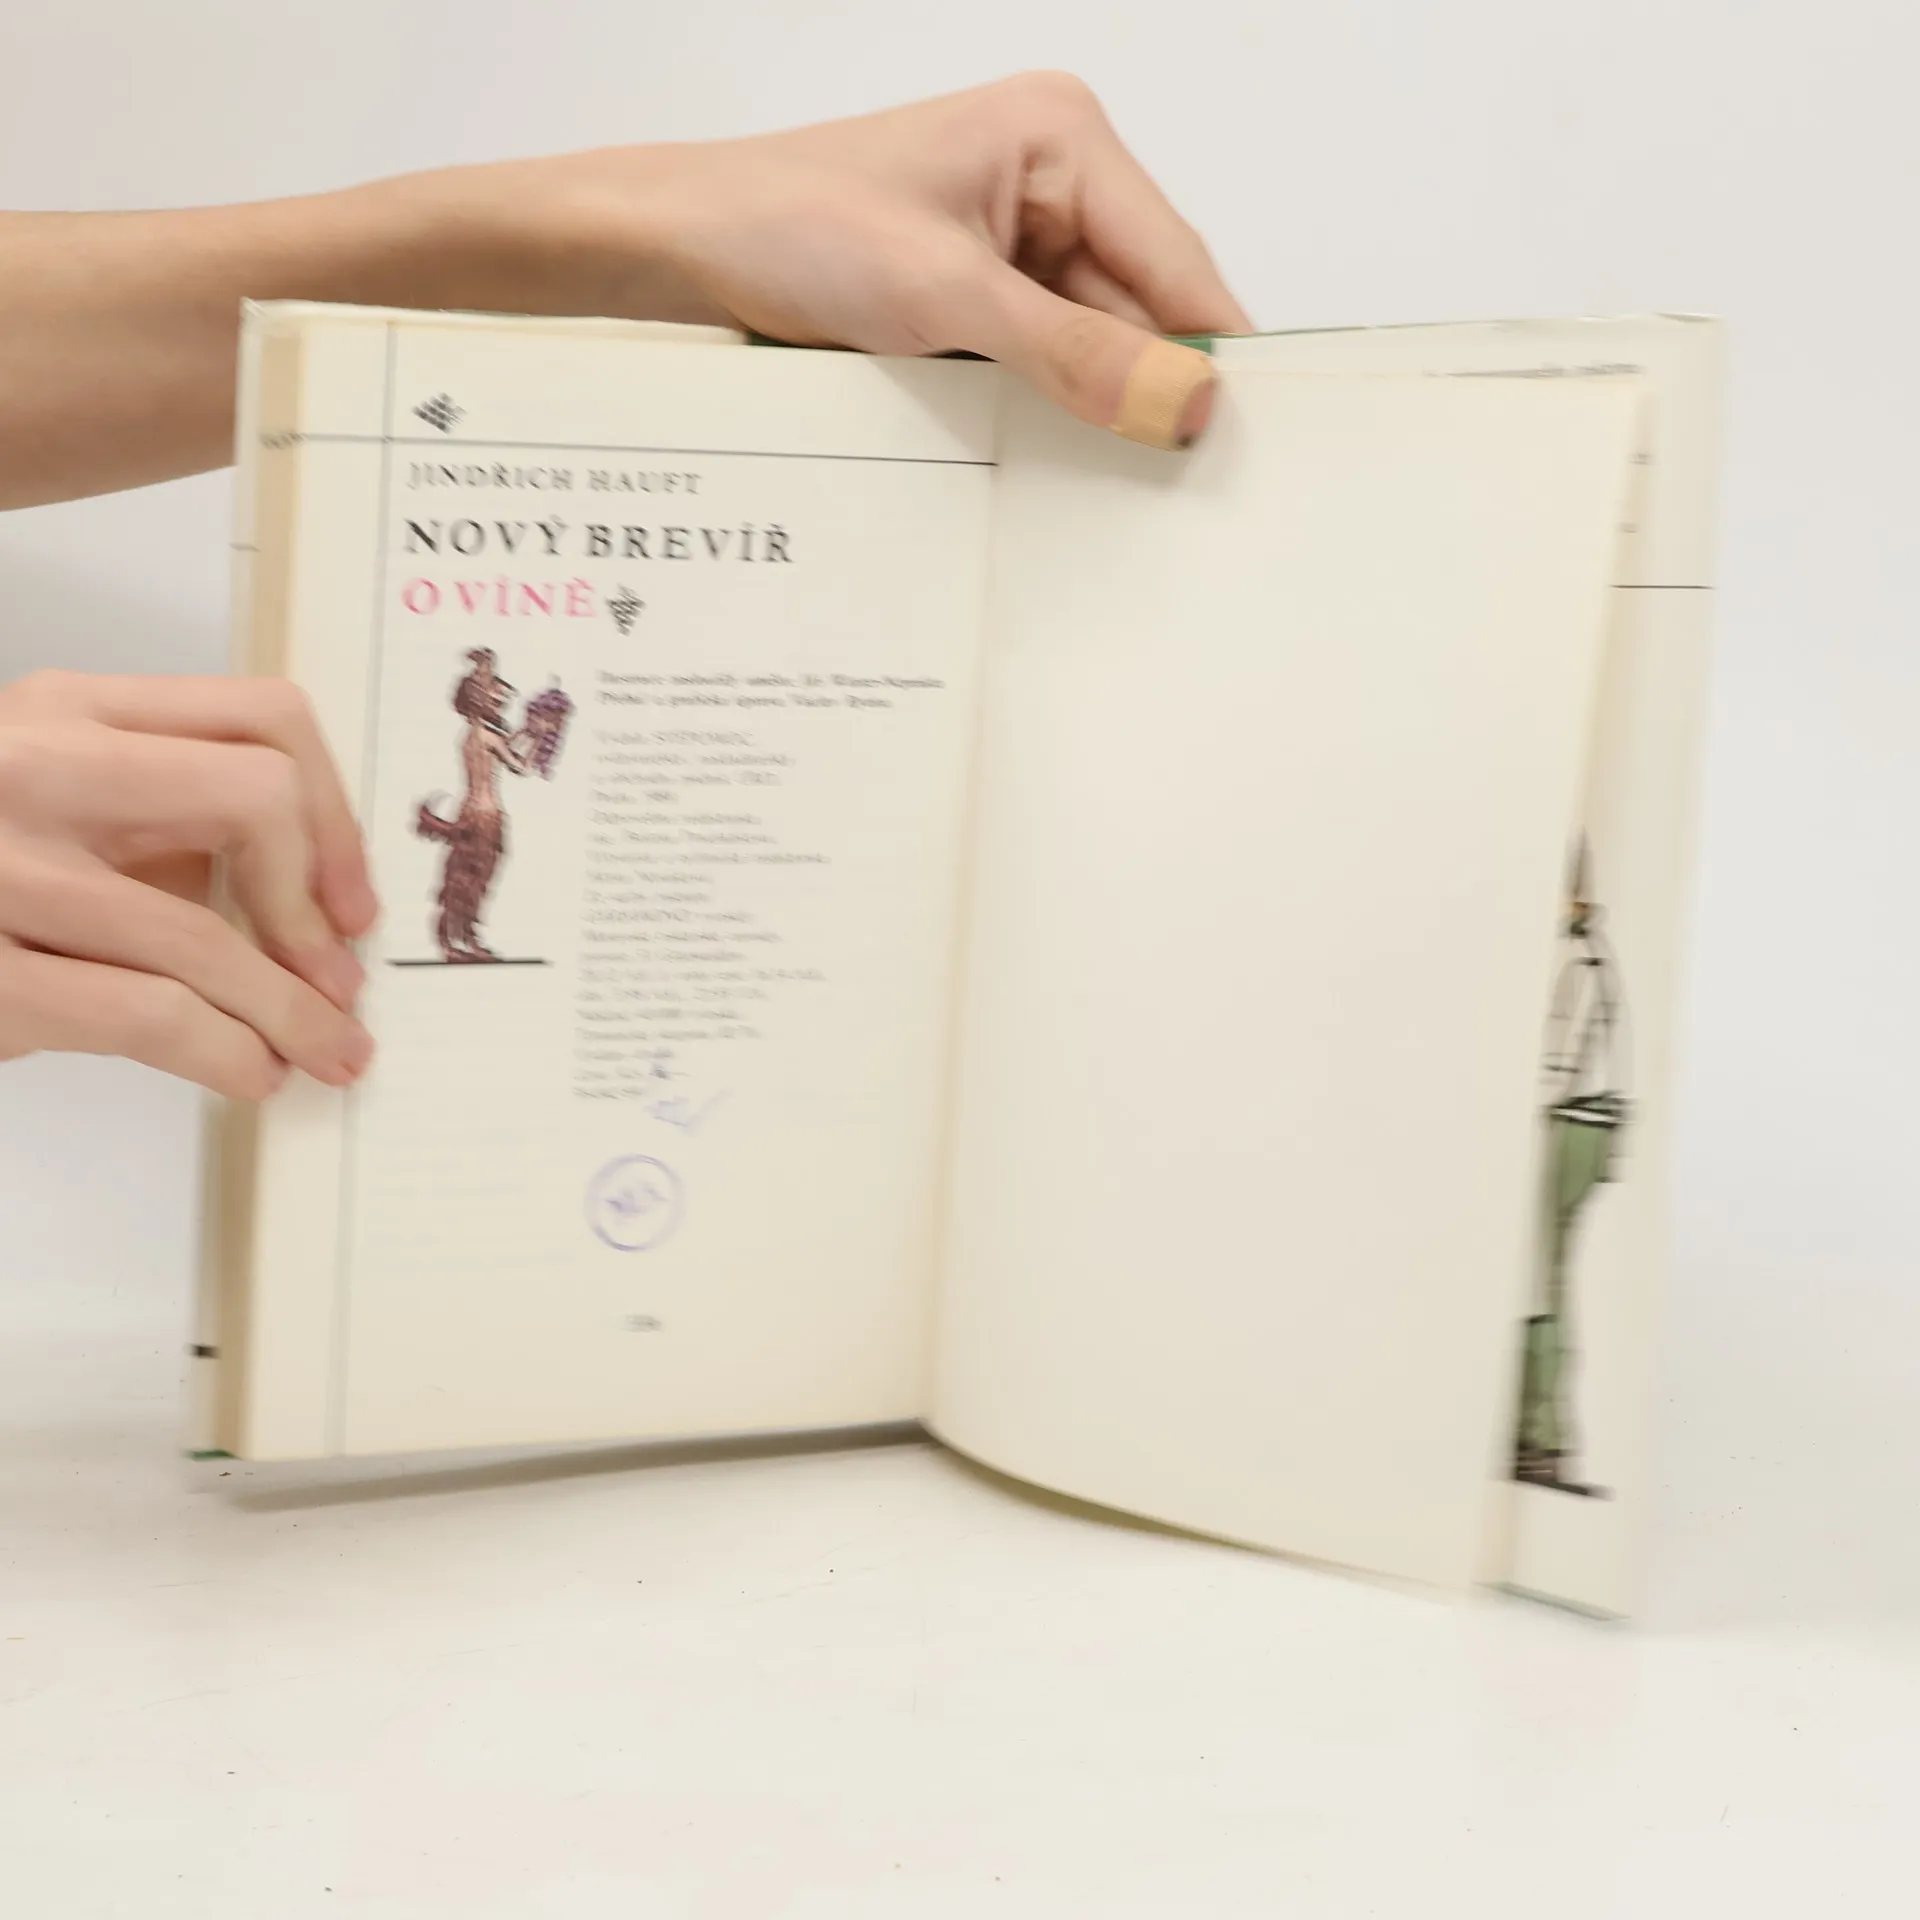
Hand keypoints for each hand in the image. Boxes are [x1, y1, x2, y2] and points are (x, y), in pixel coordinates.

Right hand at [0, 672, 377, 1098]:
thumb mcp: (60, 804)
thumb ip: (164, 819)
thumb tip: (312, 903)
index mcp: (72, 709)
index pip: (266, 716)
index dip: (335, 816)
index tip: (351, 900)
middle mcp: (36, 764)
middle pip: (257, 796)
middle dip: (318, 902)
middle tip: (342, 977)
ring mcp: (0, 867)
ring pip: (207, 934)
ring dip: (293, 1012)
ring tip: (326, 1053)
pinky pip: (147, 1014)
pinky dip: (225, 1052)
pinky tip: (248, 1072)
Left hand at [3, 73, 1249, 505]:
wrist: (660, 255)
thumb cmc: (780, 229)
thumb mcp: (944, 297)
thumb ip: (1075, 355)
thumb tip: (1192, 407)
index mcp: (1061, 138)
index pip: (1181, 266)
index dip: (1212, 364)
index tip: (1244, 460)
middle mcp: (1047, 185)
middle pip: (1143, 315)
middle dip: (1147, 402)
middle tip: (1176, 510)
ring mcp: (1006, 250)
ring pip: (1090, 354)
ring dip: (1088, 422)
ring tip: (1108, 507)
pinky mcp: (965, 306)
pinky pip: (1034, 372)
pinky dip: (1039, 423)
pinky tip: (1041, 479)